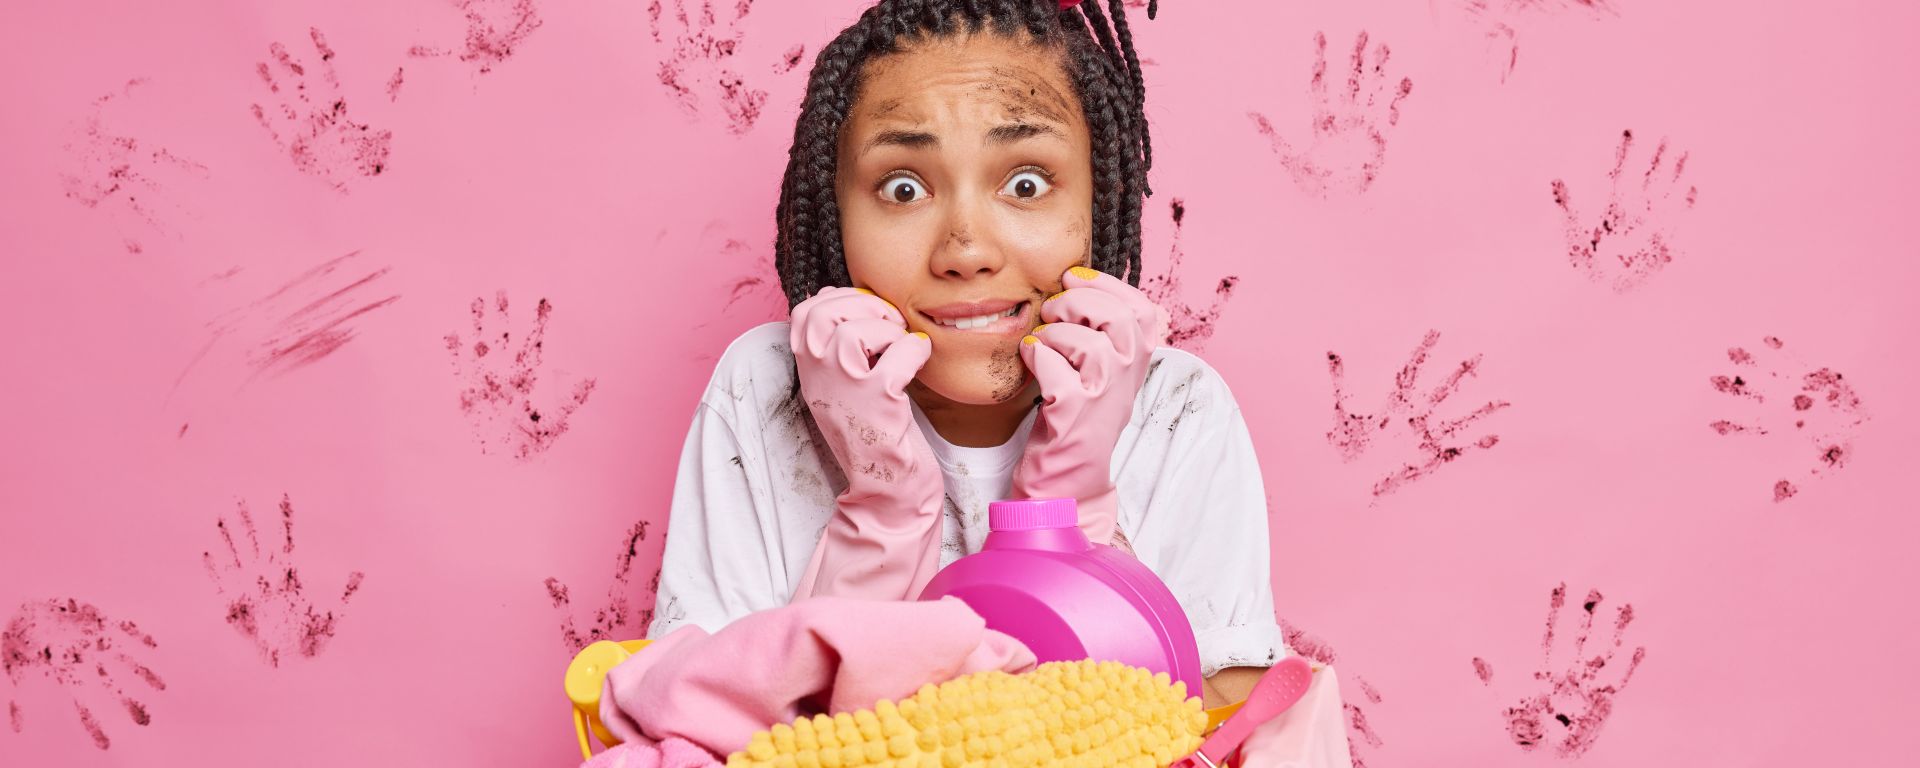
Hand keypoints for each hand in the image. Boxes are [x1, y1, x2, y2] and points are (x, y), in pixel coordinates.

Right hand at [788, 287, 943, 598]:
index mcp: (810, 370)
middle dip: (864, 306)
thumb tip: (839, 298)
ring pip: (855, 331)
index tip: (868, 309)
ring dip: (889, 329)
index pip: (803, 313)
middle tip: (890, 325)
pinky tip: (920, 358)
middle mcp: (819, 377)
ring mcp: (846, 390)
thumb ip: (838, 345)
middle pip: (824, 313)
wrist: (886, 485)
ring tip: (902, 344)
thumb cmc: (874, 429)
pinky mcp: (878, 403)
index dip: (839, 298)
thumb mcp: (844, 383)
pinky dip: (915, 349)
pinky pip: (898, 354)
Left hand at [1014, 266, 1168, 544]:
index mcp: (1137, 363)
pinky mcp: (1074, 413)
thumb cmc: (1076, 415)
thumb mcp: (1101, 372)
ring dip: (1054, 333)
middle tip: (1053, 311)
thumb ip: (1101, 332)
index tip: (1074, 277)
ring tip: (1041, 342)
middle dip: (1078, 302)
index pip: (1144, 309)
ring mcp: (1103, 396)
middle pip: (1119, 318)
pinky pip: (1054, 366)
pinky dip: (1036, 356)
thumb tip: (1073, 283)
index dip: (1108, 285)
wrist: (1066, 475)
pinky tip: (1029, 360)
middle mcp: (1127, 378)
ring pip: (1088, 342)